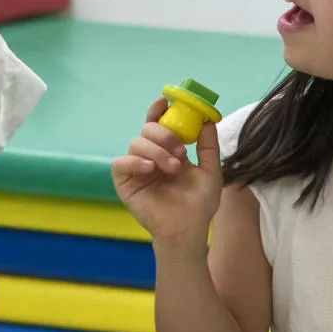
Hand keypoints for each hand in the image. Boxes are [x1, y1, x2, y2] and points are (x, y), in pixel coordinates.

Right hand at [111, 98, 222, 247]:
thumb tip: (208, 121)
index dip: (158, 111)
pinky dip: (135, 161)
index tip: (165, 101)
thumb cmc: (199, 204)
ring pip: (135, 143)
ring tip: (173, 168)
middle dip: (164, 134)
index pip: (159, 125)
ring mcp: (136, 169)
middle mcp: (150, 157)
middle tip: (179, 151)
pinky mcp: (124, 183)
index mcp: (168, 151)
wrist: (188, 230)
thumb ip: (209, 146)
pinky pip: (121, 162)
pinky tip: (150, 169)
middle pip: (146, 130)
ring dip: (156, 151)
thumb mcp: (211, 171)